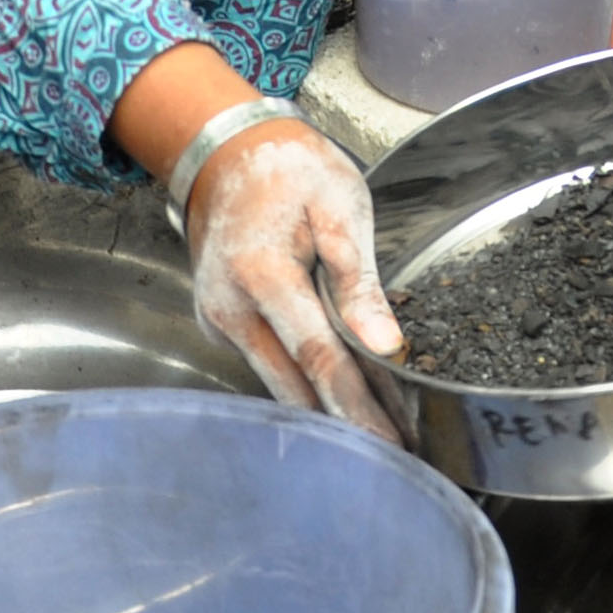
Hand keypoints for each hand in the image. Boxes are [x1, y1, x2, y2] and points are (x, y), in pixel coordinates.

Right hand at [186, 117, 401, 433]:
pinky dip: (302, 382)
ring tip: (377, 438)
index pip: (318, 358)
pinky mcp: (220, 326)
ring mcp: (218, 321)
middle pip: (295, 386)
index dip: (356, 405)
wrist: (225, 154)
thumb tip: (385, 343)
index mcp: (261, 275)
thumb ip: (358, 278)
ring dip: (324, 412)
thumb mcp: (336, 203)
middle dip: (345, 425)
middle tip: (394, 458)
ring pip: (278, 383)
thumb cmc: (289, 170)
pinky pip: (267, 363)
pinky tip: (340, 397)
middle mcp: (229, 309)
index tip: (390, 442)